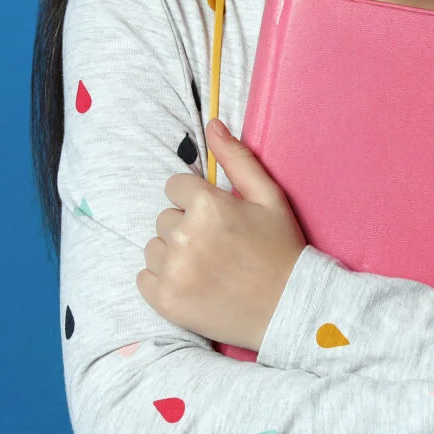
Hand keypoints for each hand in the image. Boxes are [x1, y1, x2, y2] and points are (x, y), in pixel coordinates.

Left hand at [137, 118, 307, 351]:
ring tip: (207, 268)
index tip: (219, 220)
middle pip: (164, 218)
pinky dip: (163, 281)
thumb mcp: (270, 198)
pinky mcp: (165, 300)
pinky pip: (144, 278)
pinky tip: (192, 285)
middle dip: (186, 228)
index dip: (197, 202)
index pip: (175, 187)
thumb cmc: (281, 251)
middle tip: (219, 248)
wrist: (289, 310)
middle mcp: (184, 236)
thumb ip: (238, 158)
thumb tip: (212, 124)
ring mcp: (172, 271)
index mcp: (208, 206)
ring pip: (153, 247)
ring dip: (173, 254)